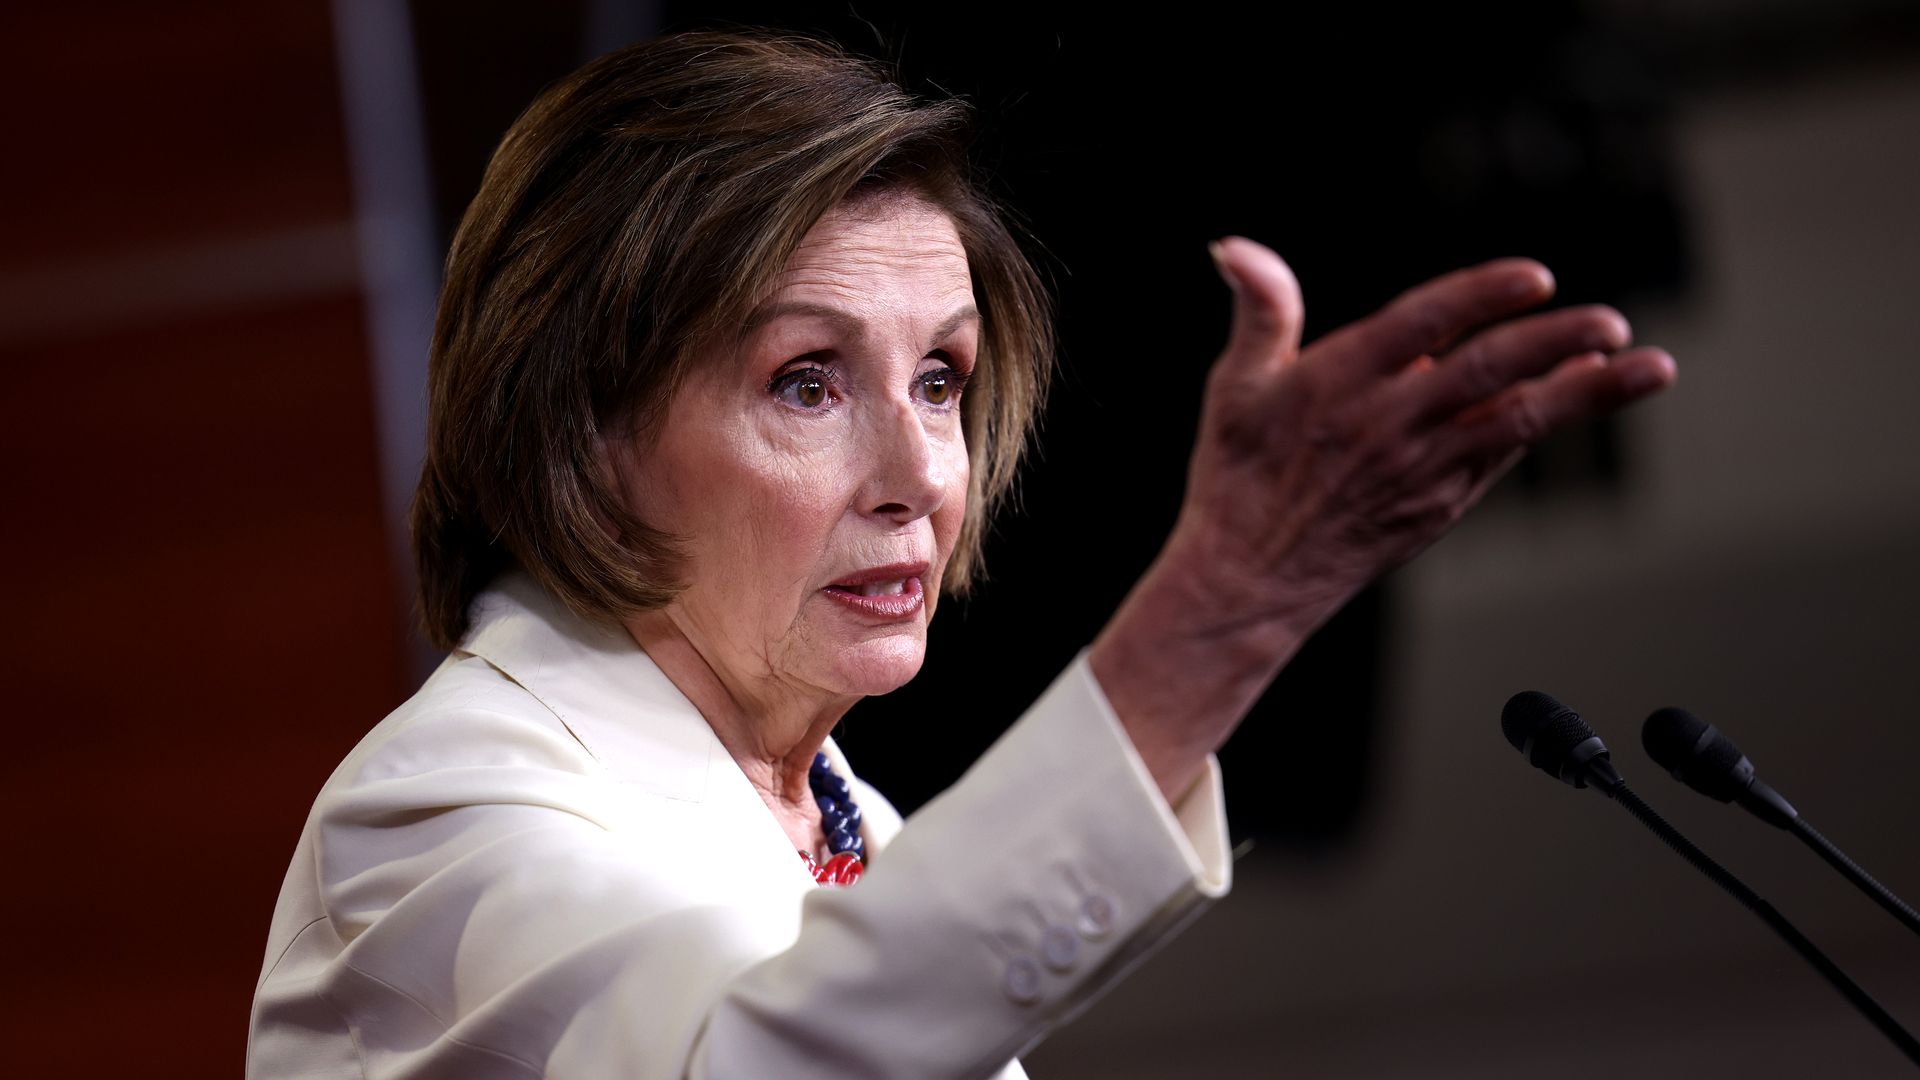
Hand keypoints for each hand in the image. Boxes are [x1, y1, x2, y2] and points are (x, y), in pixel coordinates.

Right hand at [1091, 237, 1675, 801]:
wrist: (1249, 581)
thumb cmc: (1238, 477)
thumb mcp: (1234, 384)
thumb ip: (1258, 309)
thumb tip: (1235, 248)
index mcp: (1337, 384)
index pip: (1420, 324)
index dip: (1480, 297)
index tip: (1535, 278)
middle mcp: (1388, 426)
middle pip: (1486, 374)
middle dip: (1556, 343)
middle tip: (1612, 321)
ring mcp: (1421, 470)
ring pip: (1516, 421)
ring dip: (1587, 391)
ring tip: (1649, 365)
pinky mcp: (1441, 504)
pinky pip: (1504, 456)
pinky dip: (1550, 422)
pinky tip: (1587, 392)